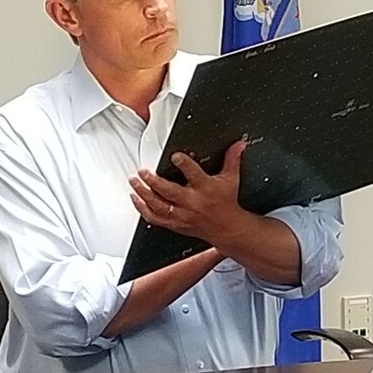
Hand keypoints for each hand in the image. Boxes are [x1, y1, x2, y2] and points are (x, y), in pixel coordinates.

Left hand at [128, 139, 247, 244]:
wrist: (226, 228)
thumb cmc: (226, 202)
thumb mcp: (231, 179)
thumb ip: (232, 159)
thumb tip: (238, 144)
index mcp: (205, 189)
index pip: (194, 175)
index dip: (184, 164)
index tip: (175, 156)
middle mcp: (192, 202)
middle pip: (170, 192)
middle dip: (154, 182)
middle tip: (143, 171)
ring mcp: (181, 214)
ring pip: (159, 205)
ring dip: (144, 193)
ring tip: (134, 181)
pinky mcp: (175, 223)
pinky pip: (155, 218)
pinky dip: (142, 209)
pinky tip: (135, 198)